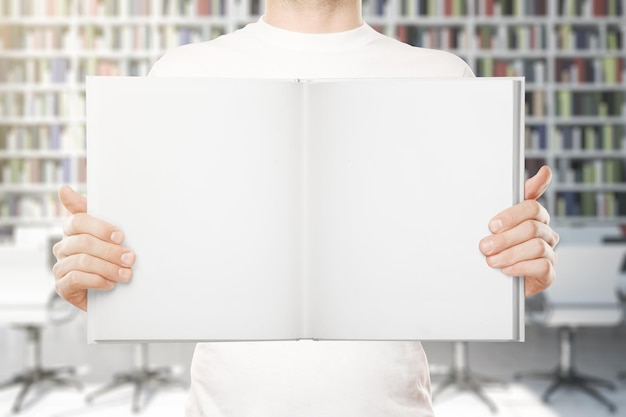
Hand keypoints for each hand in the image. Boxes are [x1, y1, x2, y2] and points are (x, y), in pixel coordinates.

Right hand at [52, 186, 134, 310]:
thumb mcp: (108, 233)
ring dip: (108, 268)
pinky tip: (110, 283)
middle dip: (111, 251)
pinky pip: (75, 279)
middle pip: (84, 243)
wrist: (110, 290)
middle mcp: (63, 246)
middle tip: (130, 258)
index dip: (100, 228)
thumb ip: (94, 211)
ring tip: (126, 274)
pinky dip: (96, 281)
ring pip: (82, 261)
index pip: (79, 221)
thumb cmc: (109, 256)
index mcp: (72, 229)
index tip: (120, 236)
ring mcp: (60, 266)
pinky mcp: (62, 286)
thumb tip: (63, 190)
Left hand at [479, 166, 558, 296]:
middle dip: (504, 238)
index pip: (532, 206)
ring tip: (492, 260)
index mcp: (535, 217)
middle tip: (485, 246)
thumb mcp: (501, 222)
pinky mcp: (549, 273)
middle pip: (531, 227)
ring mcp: (549, 253)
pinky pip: (542, 266)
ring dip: (510, 254)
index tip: (492, 224)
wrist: (498, 280)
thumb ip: (514, 198)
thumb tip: (544, 172)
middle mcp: (545, 233)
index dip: (511, 215)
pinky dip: (521, 267)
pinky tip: (506, 270)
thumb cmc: (500, 246)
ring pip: (537, 246)